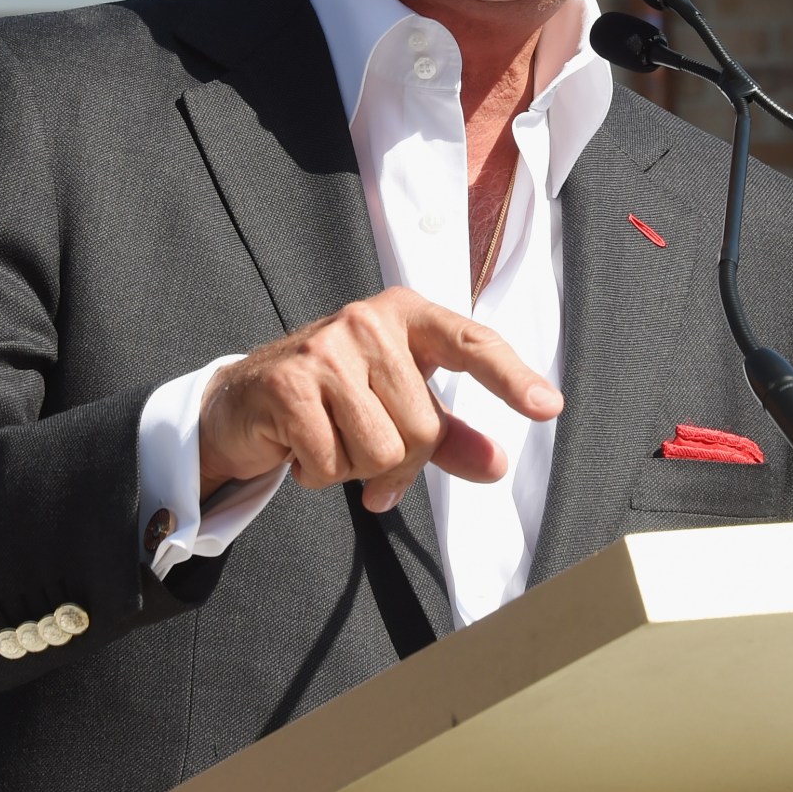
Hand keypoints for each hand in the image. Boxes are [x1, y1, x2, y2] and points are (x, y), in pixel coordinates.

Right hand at [198, 286, 561, 512]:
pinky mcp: (288, 383)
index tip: (548, 407)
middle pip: (421, 430)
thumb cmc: (335, 399)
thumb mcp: (398, 409)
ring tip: (330, 442)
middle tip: (361, 451)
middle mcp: (369, 320)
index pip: (471, 343)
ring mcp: (325, 347)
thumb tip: (495, 466)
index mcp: (408, 317)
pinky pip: (331, 462)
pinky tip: (299, 448)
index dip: (511, 376)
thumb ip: (449, 438)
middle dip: (395, 463)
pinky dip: (317, 474)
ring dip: (353, 470)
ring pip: (379, 452)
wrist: (244, 400)